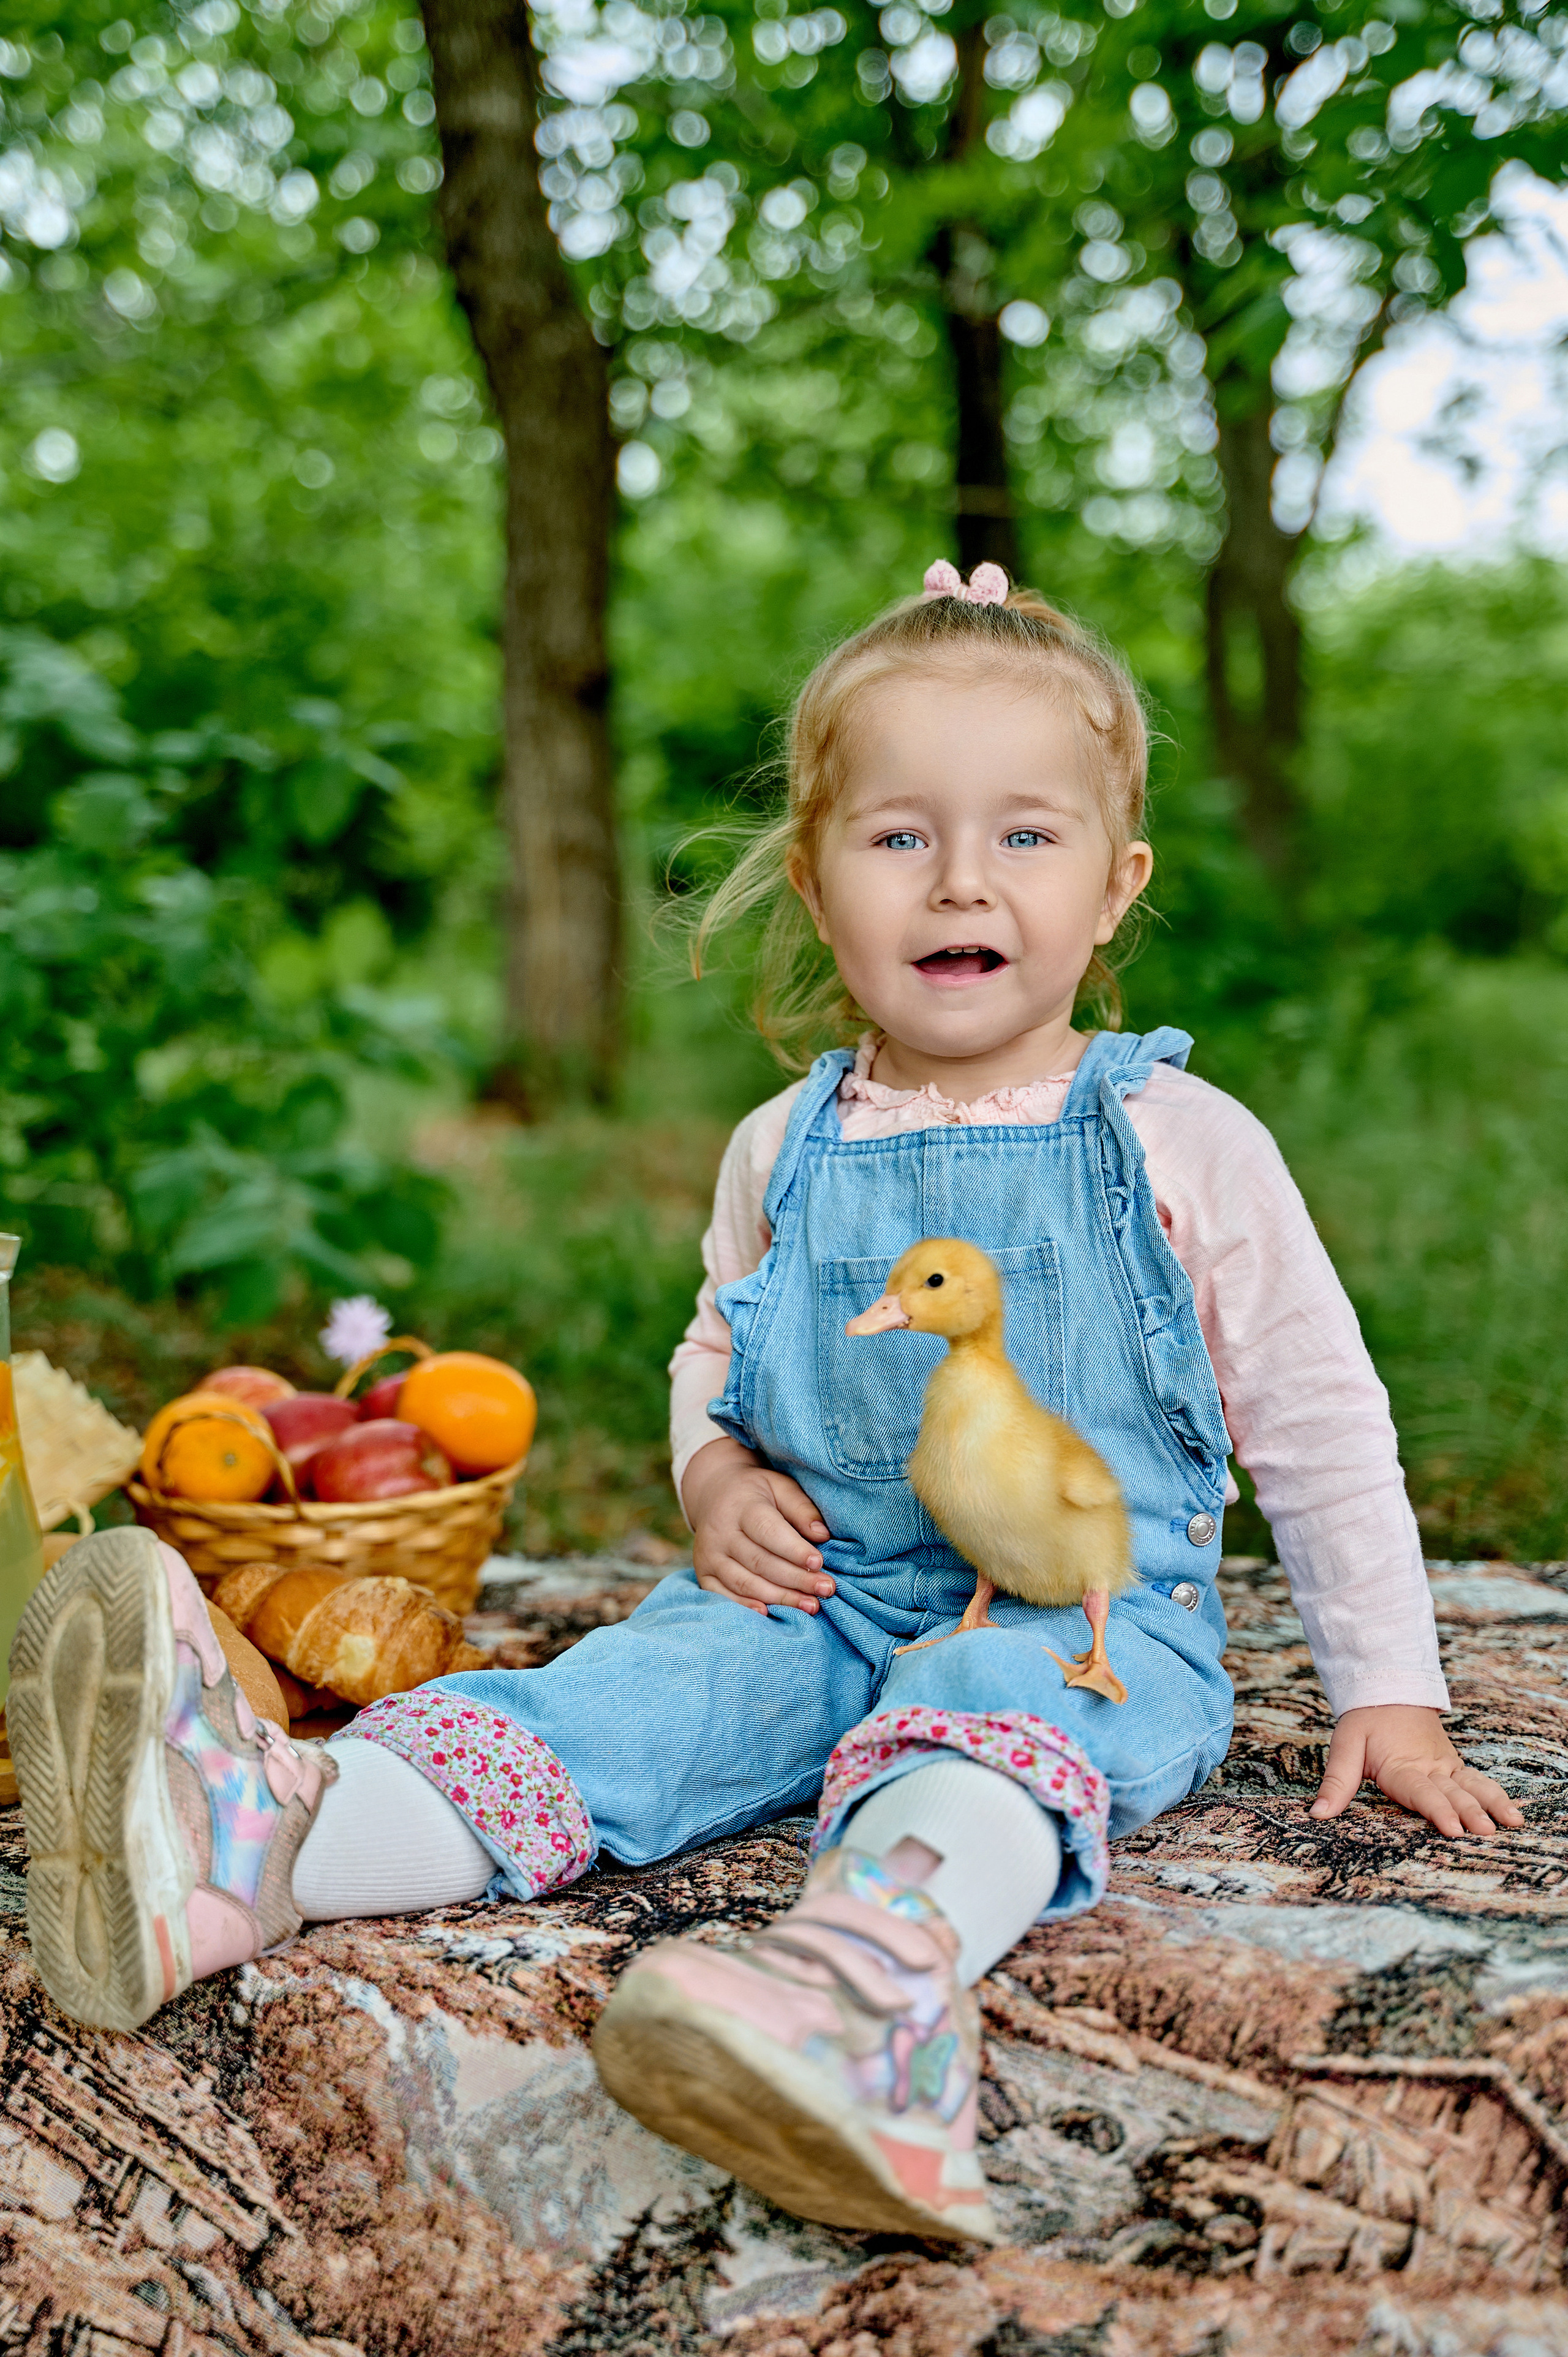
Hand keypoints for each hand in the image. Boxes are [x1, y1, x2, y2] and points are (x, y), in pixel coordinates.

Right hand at [683, 1437, 834, 1616]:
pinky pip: (724, 1596)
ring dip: (779, 1598)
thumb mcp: (780, 1487)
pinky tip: (770, 1613)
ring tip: (811, 1605)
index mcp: (741, 1506)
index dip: (793, 1549)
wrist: (714, 1494)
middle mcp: (719, 1532)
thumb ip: (801, 1508)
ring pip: (744, 1583)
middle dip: (795, 1579)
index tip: (819, 1563)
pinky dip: (746, 1607)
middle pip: (759, 1562)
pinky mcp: (704, 1574)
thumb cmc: (757, 1493)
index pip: (767, 1531)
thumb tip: (822, 1535)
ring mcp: (708, 1556)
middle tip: (826, 1589)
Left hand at [1310, 1704, 1525, 1837]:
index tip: (1452, 1828)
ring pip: (1473, 1785)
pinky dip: (1495, 1794)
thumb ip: (1337, 1782)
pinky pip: (1477, 1780)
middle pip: (1453, 1792)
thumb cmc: (1365, 1720)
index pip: (1421, 1792)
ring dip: (1492, 1803)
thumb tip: (1318, 1814)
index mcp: (1401, 1766)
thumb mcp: (1345, 1745)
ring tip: (1512, 1822)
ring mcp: (1445, 1766)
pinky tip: (1512, 1812)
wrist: (1388, 1688)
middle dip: (1472, 1813)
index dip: (1437, 1810)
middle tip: (1488, 1833)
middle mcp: (1429, 1768)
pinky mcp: (1453, 1765)